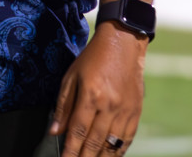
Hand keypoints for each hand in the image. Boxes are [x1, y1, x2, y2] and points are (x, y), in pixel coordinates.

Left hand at [49, 21, 147, 156]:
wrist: (122, 45)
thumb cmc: (92, 59)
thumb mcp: (71, 76)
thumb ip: (64, 105)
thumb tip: (55, 131)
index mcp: (91, 95)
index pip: (78, 130)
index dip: (71, 149)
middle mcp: (109, 106)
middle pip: (95, 141)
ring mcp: (125, 111)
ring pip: (112, 144)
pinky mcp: (136, 112)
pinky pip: (127, 138)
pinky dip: (118, 151)